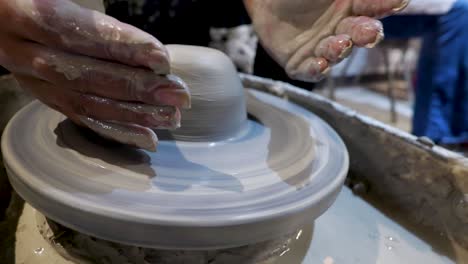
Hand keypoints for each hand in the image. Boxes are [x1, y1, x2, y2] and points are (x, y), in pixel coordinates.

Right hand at [0, 0, 190, 150]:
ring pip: (86, 102)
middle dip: (138, 88)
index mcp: (28, 16)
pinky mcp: (45, 98)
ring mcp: (34, 81)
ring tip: (170, 118)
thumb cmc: (45, 8)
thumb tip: (149, 56)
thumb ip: (95, 25)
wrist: (2, 22)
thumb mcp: (65, 3)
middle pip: (87, 75)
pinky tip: (146, 137)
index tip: (161, 60)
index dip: (123, 48)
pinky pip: (81, 118)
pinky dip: (116, 130)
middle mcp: (26, 53)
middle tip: (178, 95)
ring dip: (134, 114)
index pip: (81, 34)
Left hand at [245, 0, 408, 81]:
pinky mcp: (300, 64)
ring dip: (340, 49)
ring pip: (337, 53)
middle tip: (371, 32)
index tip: (398, 2)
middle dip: (367, 33)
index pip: (374, 6)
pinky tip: (320, 64)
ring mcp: (321, 48)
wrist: (265, 4)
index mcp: (353, 6)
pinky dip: (316, 69)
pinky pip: (310, 71)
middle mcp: (342, 30)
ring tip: (342, 43)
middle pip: (360, 33)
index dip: (386, 4)